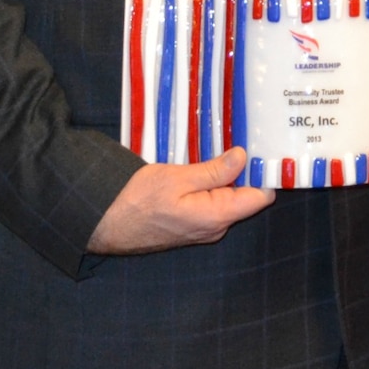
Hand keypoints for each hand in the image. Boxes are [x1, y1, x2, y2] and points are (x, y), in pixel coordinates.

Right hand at [87, 147, 275, 254]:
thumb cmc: (137, 199)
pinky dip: (209, 186)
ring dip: (223, 177)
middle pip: (244, 196)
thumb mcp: (177, 177)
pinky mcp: (190, 225)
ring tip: (218, 150)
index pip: (260, 197)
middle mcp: (215, 228)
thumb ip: (214, 171)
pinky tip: (201, 168)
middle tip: (238, 140)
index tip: (263, 148)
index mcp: (217, 216)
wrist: (104, 223)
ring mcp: (202, 229)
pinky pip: (210, 204)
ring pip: (226, 198)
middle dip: (243, 172)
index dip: (263, 173)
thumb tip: (243, 157)